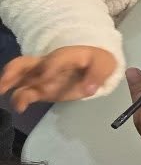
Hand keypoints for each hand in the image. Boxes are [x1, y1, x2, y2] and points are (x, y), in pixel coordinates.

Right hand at [1, 46, 116, 112]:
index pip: (54, 61)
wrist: (96, 65)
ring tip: (2, 94)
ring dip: (10, 85)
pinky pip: (28, 93)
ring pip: (20, 78)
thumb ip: (97, 76)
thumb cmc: (99, 62)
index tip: (43, 81)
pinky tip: (20, 108)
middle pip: (25, 63)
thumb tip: (89, 89)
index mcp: (65, 56)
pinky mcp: (42, 90)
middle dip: (12, 71)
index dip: (48, 69)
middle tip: (3, 83)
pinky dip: (21, 99)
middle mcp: (48, 65)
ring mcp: (42, 78)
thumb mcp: (105, 66)